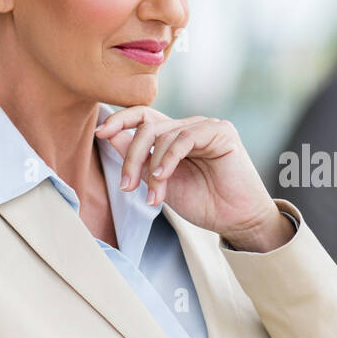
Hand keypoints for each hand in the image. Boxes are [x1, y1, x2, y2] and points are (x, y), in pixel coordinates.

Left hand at [94, 107, 293, 251]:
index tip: (99, 133)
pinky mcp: (220, 132)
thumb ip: (138, 159)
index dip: (119, 120)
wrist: (237, 220)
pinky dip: (168, 158)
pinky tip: (162, 177)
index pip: (143, 117)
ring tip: (154, 196)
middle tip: (126, 186)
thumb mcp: (159, 181)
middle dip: (130, 157)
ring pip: (163, 134)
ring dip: (151, 168)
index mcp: (175, 137)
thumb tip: (108, 134)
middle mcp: (189, 127)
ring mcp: (205, 127)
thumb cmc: (204, 203)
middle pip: (147, 126)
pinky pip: (184, 138)